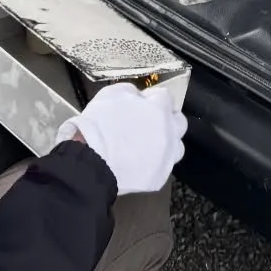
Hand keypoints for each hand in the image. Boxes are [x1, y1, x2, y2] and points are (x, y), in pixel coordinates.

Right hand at [58, 84, 186, 195]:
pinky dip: (154, 164)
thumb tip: (139, 97)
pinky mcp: (158, 178)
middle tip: (150, 123)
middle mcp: (168, 133)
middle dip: (167, 120)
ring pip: (176, 147)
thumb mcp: (111, 94)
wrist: (90, 162)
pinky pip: (163, 168)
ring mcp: (165, 157)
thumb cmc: (99, 125)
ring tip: (149, 146)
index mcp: (159, 110)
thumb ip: (131, 92)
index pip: (166, 98)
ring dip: (167, 144)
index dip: (153, 99)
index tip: (143, 103)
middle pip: (179, 122)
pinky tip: (140, 163)